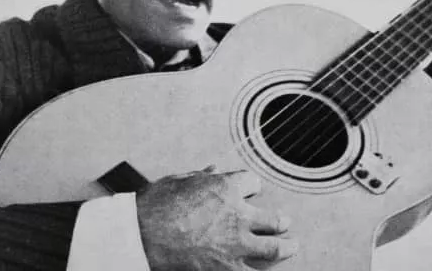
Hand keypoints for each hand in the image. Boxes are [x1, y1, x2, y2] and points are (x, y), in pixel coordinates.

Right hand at [136, 169, 297, 270]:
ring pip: (273, 248)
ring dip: (285, 248)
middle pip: (273, 218)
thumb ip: (200, 178)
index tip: (253, 189)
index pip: (252, 183)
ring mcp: (235, 245)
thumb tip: (212, 170)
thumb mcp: (178, 181)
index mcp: (225, 189)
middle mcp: (237, 216)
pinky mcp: (226, 269)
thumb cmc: (154, 206)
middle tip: (284, 222)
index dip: (252, 187)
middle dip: (280, 221)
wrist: (140, 235)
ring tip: (290, 247)